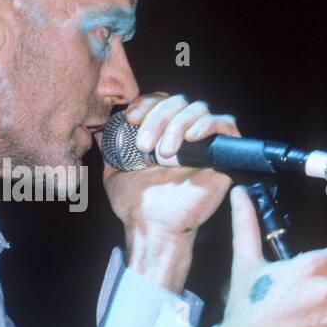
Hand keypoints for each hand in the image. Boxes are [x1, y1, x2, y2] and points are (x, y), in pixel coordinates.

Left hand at [101, 91, 239, 237]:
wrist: (153, 226)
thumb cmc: (136, 204)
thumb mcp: (114, 171)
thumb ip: (110, 149)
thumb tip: (101, 129)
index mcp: (162, 132)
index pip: (159, 100)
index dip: (145, 104)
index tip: (130, 119)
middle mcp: (184, 133)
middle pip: (178, 101)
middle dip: (158, 117)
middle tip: (145, 145)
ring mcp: (205, 142)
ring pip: (199, 108)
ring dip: (177, 125)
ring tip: (165, 154)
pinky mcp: (224, 154)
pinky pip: (225, 123)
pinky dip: (208, 124)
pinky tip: (191, 138)